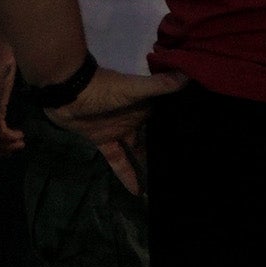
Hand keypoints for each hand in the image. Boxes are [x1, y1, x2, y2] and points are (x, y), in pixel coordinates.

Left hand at [48, 68, 186, 191]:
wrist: (65, 90)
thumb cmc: (102, 88)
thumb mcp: (133, 88)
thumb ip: (158, 85)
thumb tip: (189, 74)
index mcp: (144, 106)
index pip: (166, 122)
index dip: (179, 133)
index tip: (200, 149)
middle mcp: (133, 119)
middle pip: (153, 139)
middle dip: (166, 153)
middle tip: (186, 175)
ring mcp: (117, 130)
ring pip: (137, 152)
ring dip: (148, 167)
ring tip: (166, 188)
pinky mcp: (102, 140)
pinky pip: (118, 161)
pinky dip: (126, 175)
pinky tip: (138, 192)